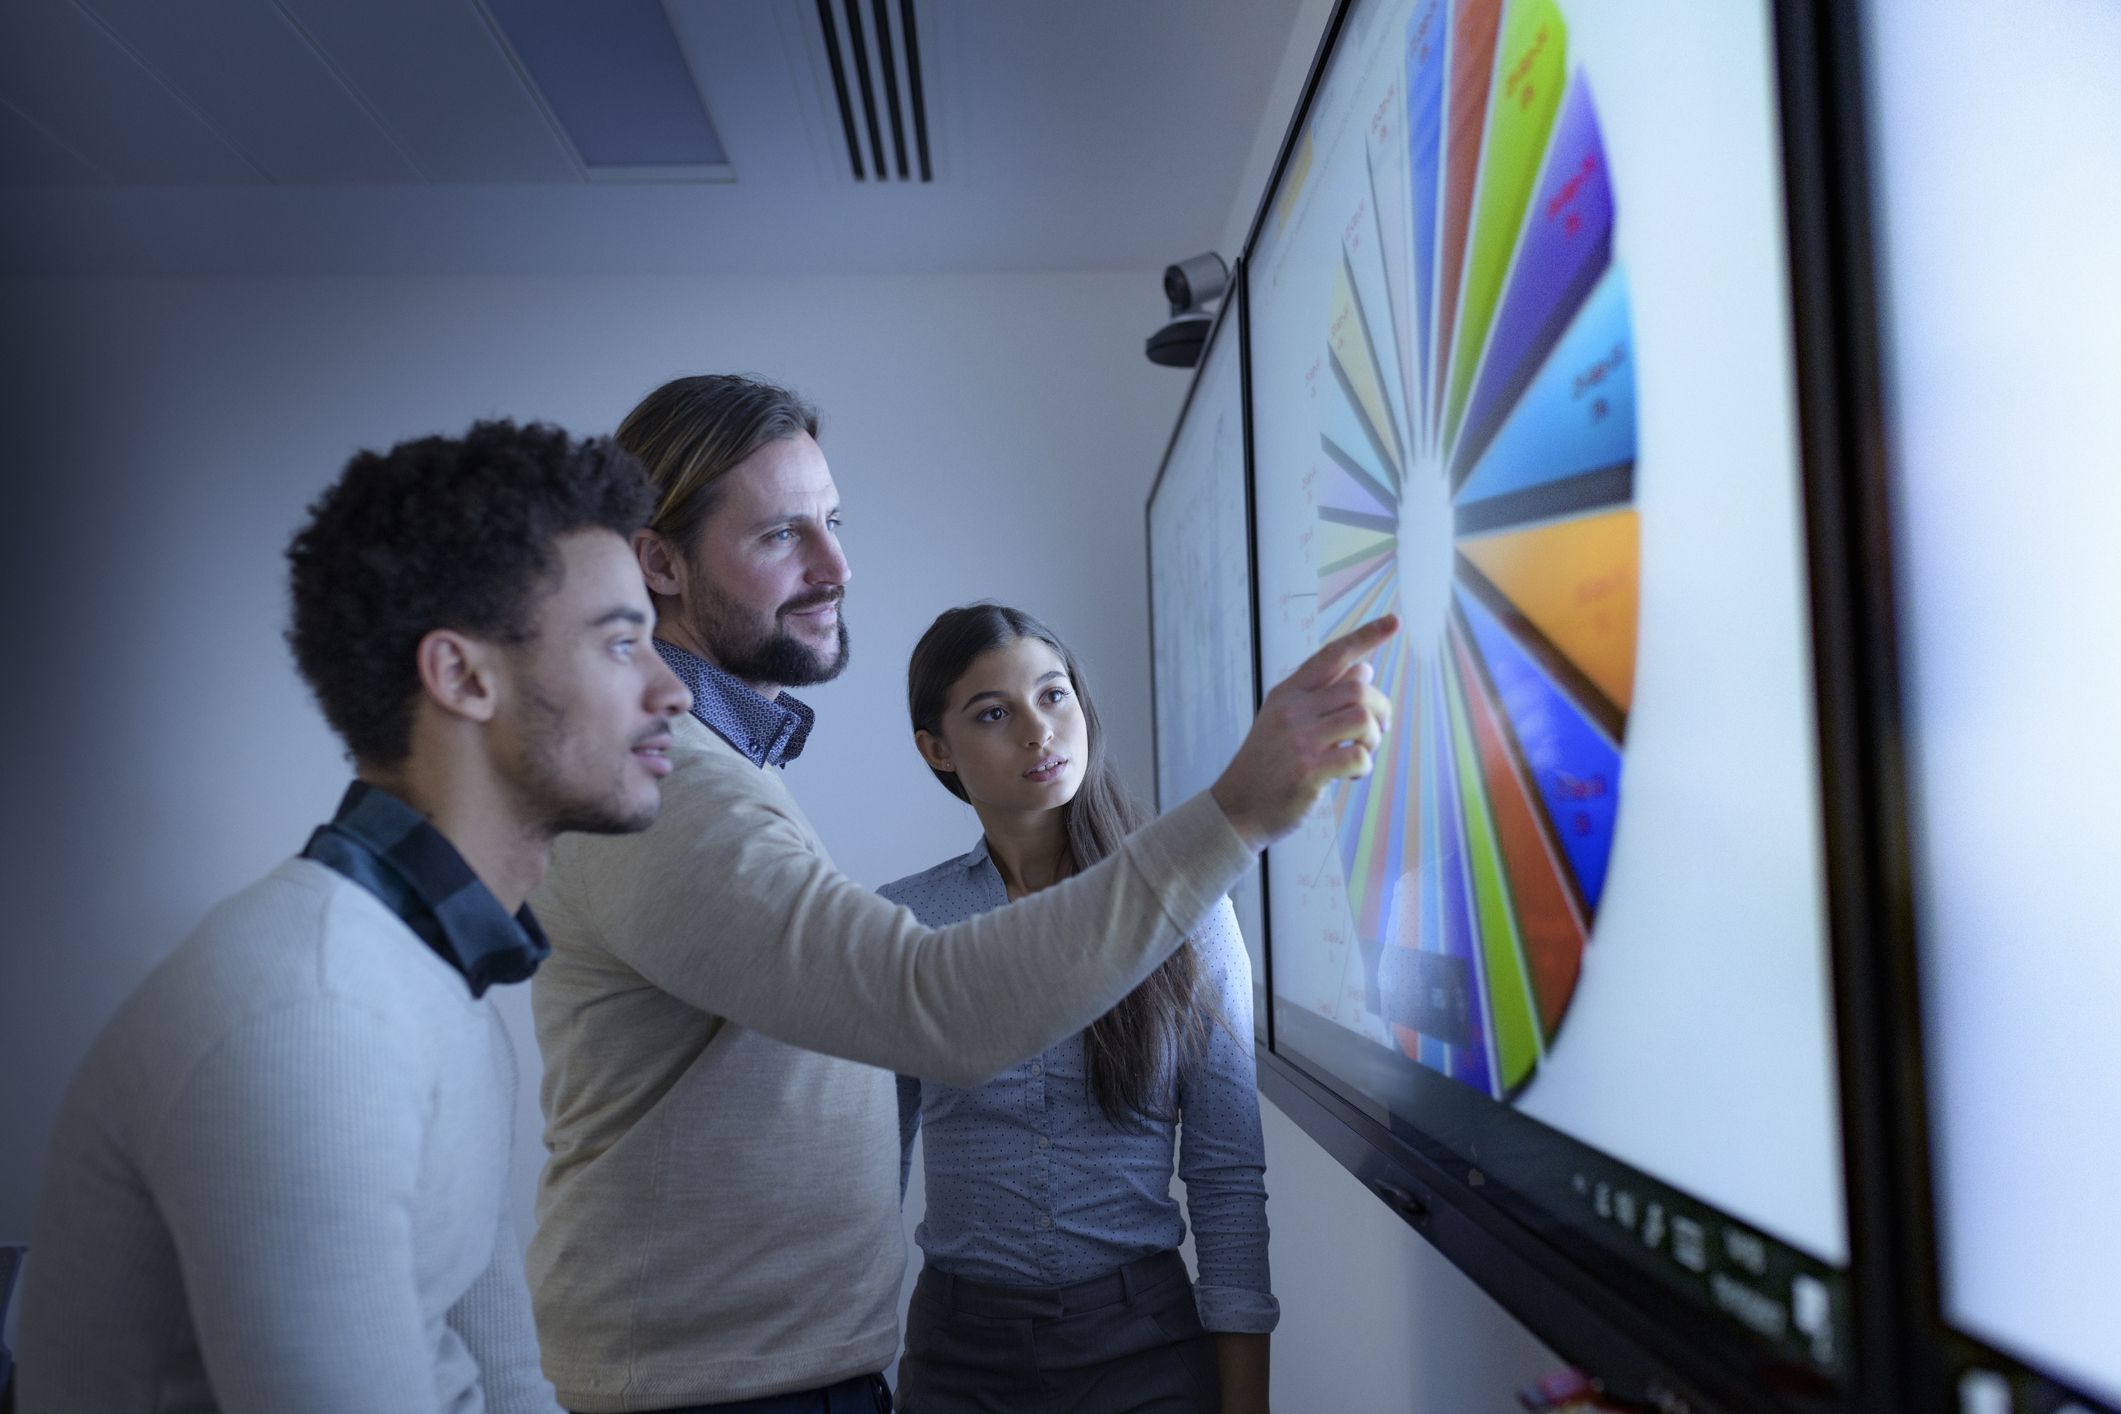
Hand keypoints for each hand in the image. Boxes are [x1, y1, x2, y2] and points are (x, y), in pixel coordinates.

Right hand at [1210, 616, 1396, 850]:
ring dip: (1373, 738)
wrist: (1237, 808)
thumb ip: (1323, 695)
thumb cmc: (1267, 765)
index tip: (1395, 622)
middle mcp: (1292, 710)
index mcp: (1287, 693)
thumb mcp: (1286, 721)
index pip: (1332, 655)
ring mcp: (1299, 740)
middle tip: (1378, 730)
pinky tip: (1352, 775)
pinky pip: (1358, 757)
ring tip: (1362, 752)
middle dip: (1381, 709)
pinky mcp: (1309, 770)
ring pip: (1363, 718)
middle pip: (1359, 688)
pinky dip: (1364, 766)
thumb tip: (1365, 668)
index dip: (1366, 636)